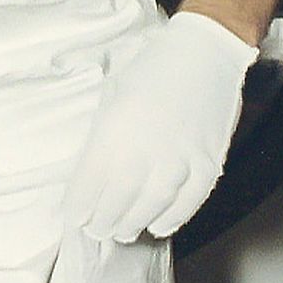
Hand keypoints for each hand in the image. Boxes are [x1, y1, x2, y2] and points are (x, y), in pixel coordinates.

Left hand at [63, 11, 256, 241]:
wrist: (204, 51)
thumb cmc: (152, 69)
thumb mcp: (113, 95)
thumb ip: (103, 136)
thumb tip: (92, 175)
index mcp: (117, 127)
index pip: (91, 181)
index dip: (80, 205)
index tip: (74, 217)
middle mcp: (147, 147)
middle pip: (118, 200)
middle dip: (103, 220)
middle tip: (96, 230)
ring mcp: (181, 156)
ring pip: (151, 206)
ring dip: (133, 223)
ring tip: (122, 231)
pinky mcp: (207, 160)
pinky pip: (189, 201)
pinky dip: (173, 218)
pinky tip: (159, 225)